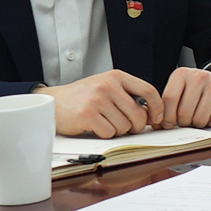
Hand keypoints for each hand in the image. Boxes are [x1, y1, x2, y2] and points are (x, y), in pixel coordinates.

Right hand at [45, 72, 159, 139]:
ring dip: (118, 130)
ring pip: (124, 126)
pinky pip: (109, 132)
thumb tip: (152, 114)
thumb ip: (128, 95)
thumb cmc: (83, 96)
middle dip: (136, 126)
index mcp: (116, 77)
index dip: (157, 108)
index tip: (157, 119)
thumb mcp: (107, 87)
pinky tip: (96, 127)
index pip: (148, 91)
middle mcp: (107, 85)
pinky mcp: (87, 114)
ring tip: (105, 122)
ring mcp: (97, 99)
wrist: (53, 101)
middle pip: (138, 114)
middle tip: (127, 127)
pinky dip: (105, 134)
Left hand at [158, 65, 210, 129]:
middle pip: (184, 112)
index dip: (167, 117)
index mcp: (181, 74)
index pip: (169, 99)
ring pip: (200, 118)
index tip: (167, 125)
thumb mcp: (179, 90)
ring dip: (197, 124)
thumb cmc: (197, 90)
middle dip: (183, 122)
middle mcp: (199, 76)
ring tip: (198, 117)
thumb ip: (167, 104)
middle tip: (186, 121)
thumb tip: (156, 124)